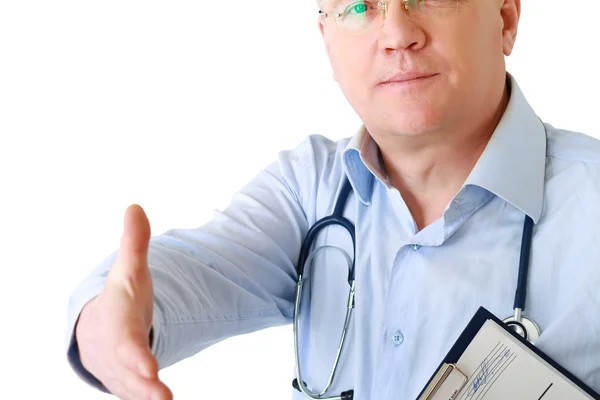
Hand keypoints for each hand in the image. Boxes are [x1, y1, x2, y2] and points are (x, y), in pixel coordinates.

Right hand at [75, 204, 172, 399]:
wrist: (97, 330)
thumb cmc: (119, 300)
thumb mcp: (129, 272)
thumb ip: (135, 244)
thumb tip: (136, 206)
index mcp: (116, 324)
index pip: (125, 341)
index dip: (136, 355)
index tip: (151, 369)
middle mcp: (116, 353)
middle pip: (130, 372)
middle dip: (143, 385)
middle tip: (162, 396)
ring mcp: (121, 372)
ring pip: (133, 389)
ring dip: (147, 396)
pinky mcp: (129, 385)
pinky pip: (138, 394)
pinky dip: (147, 398)